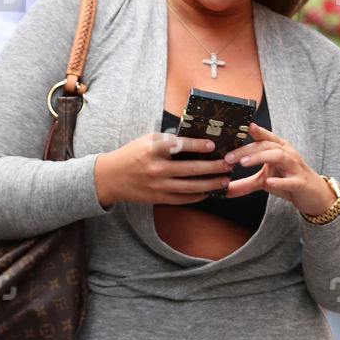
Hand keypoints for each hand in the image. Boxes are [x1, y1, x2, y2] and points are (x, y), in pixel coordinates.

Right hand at [94, 132, 233, 206]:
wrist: (111, 177)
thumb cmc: (132, 154)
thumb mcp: (147, 140)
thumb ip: (168, 140)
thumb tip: (194, 140)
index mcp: (153, 150)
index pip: (179, 146)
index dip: (197, 146)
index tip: (212, 145)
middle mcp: (156, 169)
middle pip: (190, 169)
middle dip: (212, 167)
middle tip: (228, 163)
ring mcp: (158, 186)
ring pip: (190, 187)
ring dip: (210, 184)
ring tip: (225, 180)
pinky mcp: (159, 198)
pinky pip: (183, 199)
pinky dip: (198, 196)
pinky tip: (209, 192)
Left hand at [223, 123, 335, 217]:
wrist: (313, 195)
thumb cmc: (288, 181)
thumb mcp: (264, 181)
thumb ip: (245, 184)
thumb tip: (224, 190)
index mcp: (278, 147)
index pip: (263, 137)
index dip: (251, 132)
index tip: (236, 128)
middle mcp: (287, 153)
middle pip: (265, 145)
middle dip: (246, 150)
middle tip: (228, 158)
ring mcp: (294, 167)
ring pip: (278, 156)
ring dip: (259, 157)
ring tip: (243, 163)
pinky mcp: (300, 183)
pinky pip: (290, 180)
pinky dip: (280, 181)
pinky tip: (269, 182)